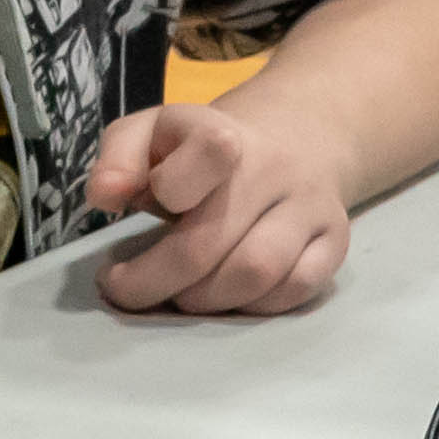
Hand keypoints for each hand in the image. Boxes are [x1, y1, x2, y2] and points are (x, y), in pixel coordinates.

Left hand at [87, 99, 351, 315]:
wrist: (293, 139)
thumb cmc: (198, 148)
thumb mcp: (150, 132)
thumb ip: (119, 157)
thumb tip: (103, 198)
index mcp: (222, 130)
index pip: (208, 154)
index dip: (165, 190)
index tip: (130, 209)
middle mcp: (275, 166)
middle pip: (213, 240)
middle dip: (157, 279)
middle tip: (125, 290)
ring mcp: (311, 206)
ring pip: (257, 273)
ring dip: (204, 300)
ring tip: (177, 296)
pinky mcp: (334, 242)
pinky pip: (294, 291)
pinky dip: (251, 308)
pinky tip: (224, 299)